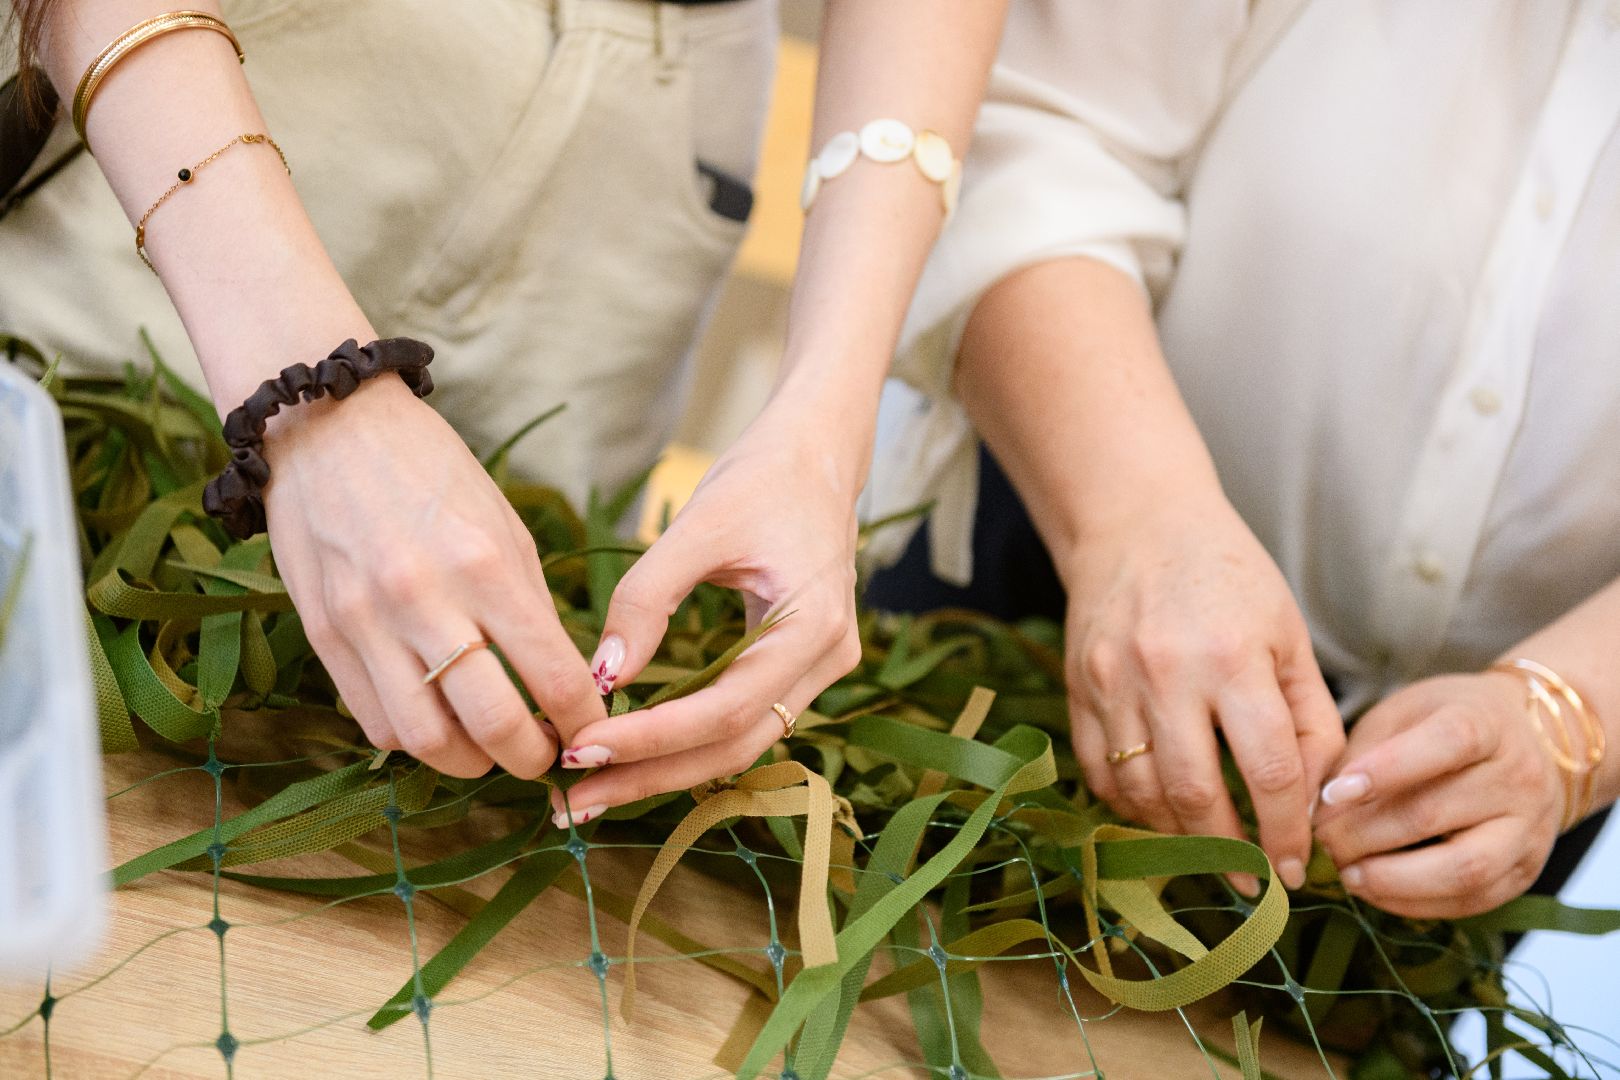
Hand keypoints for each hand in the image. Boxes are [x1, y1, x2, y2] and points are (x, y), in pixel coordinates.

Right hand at [263, 374, 604, 777]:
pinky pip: (375, 721)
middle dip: (532, 758)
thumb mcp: (504, 527)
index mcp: (484, 565)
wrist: (327, 426)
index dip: (584, 721)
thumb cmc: (431, 471)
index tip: (594, 730)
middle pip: (491, 725)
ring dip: (471, 762)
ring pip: (426, 740)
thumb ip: (530, 609)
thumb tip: (565, 684)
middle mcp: (423, 599)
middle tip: (547, 757)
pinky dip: (415, 739)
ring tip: (491, 748)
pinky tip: (438, 720)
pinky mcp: (323, 636)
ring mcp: (365, 623)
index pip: (554, 676)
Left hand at [547, 403, 862, 826]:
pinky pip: (743, 719)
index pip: (725, 709)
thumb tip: (599, 678)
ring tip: (589, 789)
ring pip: (739, 742)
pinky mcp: (800, 667)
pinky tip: (633, 754)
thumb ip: (646, 600)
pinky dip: (686, 740)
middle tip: (571, 799)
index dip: (651, 739)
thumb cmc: (761, 478)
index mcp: (813, 627)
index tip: (580, 751)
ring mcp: (820, 669)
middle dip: (650, 776)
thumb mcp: (696, 527)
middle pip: (734, 746)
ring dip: (664, 769)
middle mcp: (828, 661)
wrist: (818, 453)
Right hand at [1060, 488, 1343, 890]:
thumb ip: (1311, 718)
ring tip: (1208, 851)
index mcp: (1233, 658)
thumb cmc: (1228, 576)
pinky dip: (1129, 806)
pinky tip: (1159, 813)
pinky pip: (1097, 772)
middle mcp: (1166, 674)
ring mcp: (1112, 683)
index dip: (1287, 831)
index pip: (1268, 770)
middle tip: (1253, 881)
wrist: (1136, 523)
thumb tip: (1318, 801)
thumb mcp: (1288, 635)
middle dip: (1230, 853)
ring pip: (1139, 792)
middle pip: (1195, 795)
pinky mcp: (1077, 688)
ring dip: (1177, 837)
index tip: (1298, 866)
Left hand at [1313, 672, 1561, 917]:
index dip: (1385, 770)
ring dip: (1392, 879)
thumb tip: (1316, 807)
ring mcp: (1528, 830)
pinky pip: (1471, 900)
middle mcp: (1518, 777)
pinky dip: (1415, 902)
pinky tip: (1374, 890)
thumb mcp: (1404, 714)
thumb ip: (1364, 752)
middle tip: (1320, 839)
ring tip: (1346, 872)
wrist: (1529, 743)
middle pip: (1435, 814)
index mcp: (1487, 724)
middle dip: (1363, 834)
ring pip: (1463, 869)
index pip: (1445, 744)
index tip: (1333, 793)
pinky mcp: (1525, 873)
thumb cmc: (1444, 724)